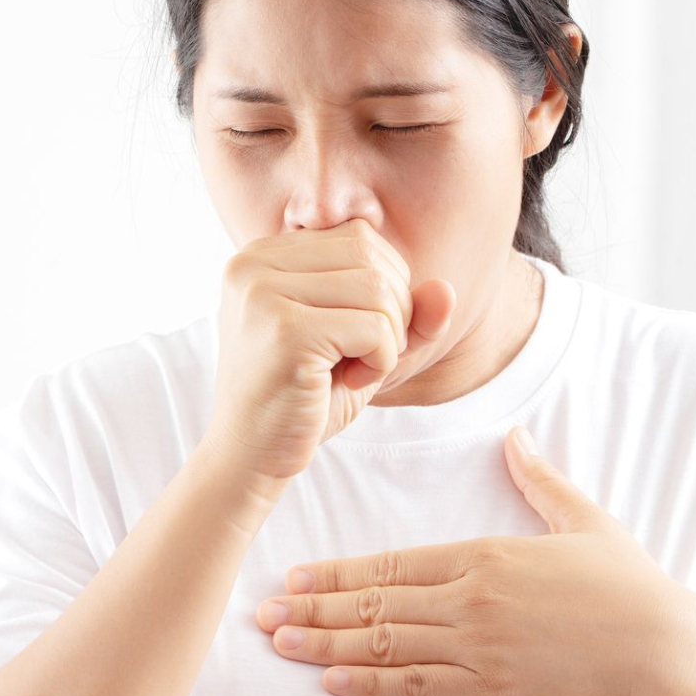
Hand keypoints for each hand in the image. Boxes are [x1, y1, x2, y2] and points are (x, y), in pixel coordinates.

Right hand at [208, 218, 455, 481]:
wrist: (248, 457)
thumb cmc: (302, 399)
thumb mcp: (360, 346)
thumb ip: (405, 314)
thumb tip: (447, 290)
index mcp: (263, 254)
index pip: (359, 238)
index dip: (384, 287)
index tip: (355, 336)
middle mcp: (254, 263)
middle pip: (371, 258)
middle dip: (392, 312)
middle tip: (361, 359)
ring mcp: (264, 293)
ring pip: (378, 289)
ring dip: (389, 340)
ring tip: (354, 371)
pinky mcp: (283, 330)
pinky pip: (374, 328)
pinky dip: (382, 362)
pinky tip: (350, 382)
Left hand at [253, 426, 695, 695]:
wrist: (671, 654)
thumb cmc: (630, 589)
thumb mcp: (586, 522)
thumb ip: (539, 480)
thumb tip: (515, 438)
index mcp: (483, 558)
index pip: (390, 564)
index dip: (337, 573)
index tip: (296, 575)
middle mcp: (470, 604)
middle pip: (373, 606)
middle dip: (312, 609)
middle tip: (263, 611)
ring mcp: (478, 653)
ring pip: (384, 648)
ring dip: (326, 646)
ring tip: (281, 640)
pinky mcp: (493, 695)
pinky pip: (419, 692)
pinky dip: (371, 688)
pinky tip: (333, 684)